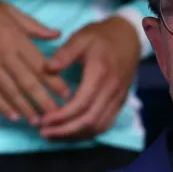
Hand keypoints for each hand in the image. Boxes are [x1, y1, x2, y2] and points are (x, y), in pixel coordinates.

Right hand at [0, 0, 69, 123]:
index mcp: (15, 37)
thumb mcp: (9, 10)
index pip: (40, 64)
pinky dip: (1, 106)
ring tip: (37, 121)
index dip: (55, 82)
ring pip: (10, 91)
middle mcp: (3, 53)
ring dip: (24, 108)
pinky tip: (12, 116)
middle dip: (43, 100)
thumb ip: (34, 26)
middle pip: (28, 82)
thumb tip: (57, 34)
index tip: (67, 94)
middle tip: (56, 114)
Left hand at [38, 16, 140, 140]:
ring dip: (75, 135)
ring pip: (98, 126)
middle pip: (89, 120)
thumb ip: (64, 53)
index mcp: (100, 74)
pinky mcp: (119, 103)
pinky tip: (71, 132)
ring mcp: (118, 98)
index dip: (61, 116)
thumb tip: (47, 68)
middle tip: (44, 133)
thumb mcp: (81, 38)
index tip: (43, 120)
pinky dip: (87, 132)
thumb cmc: (101, 36)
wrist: (129, 37)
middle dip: (65, 131)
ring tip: (54, 135)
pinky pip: (105, 124)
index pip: (81, 104)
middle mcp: (112, 90)